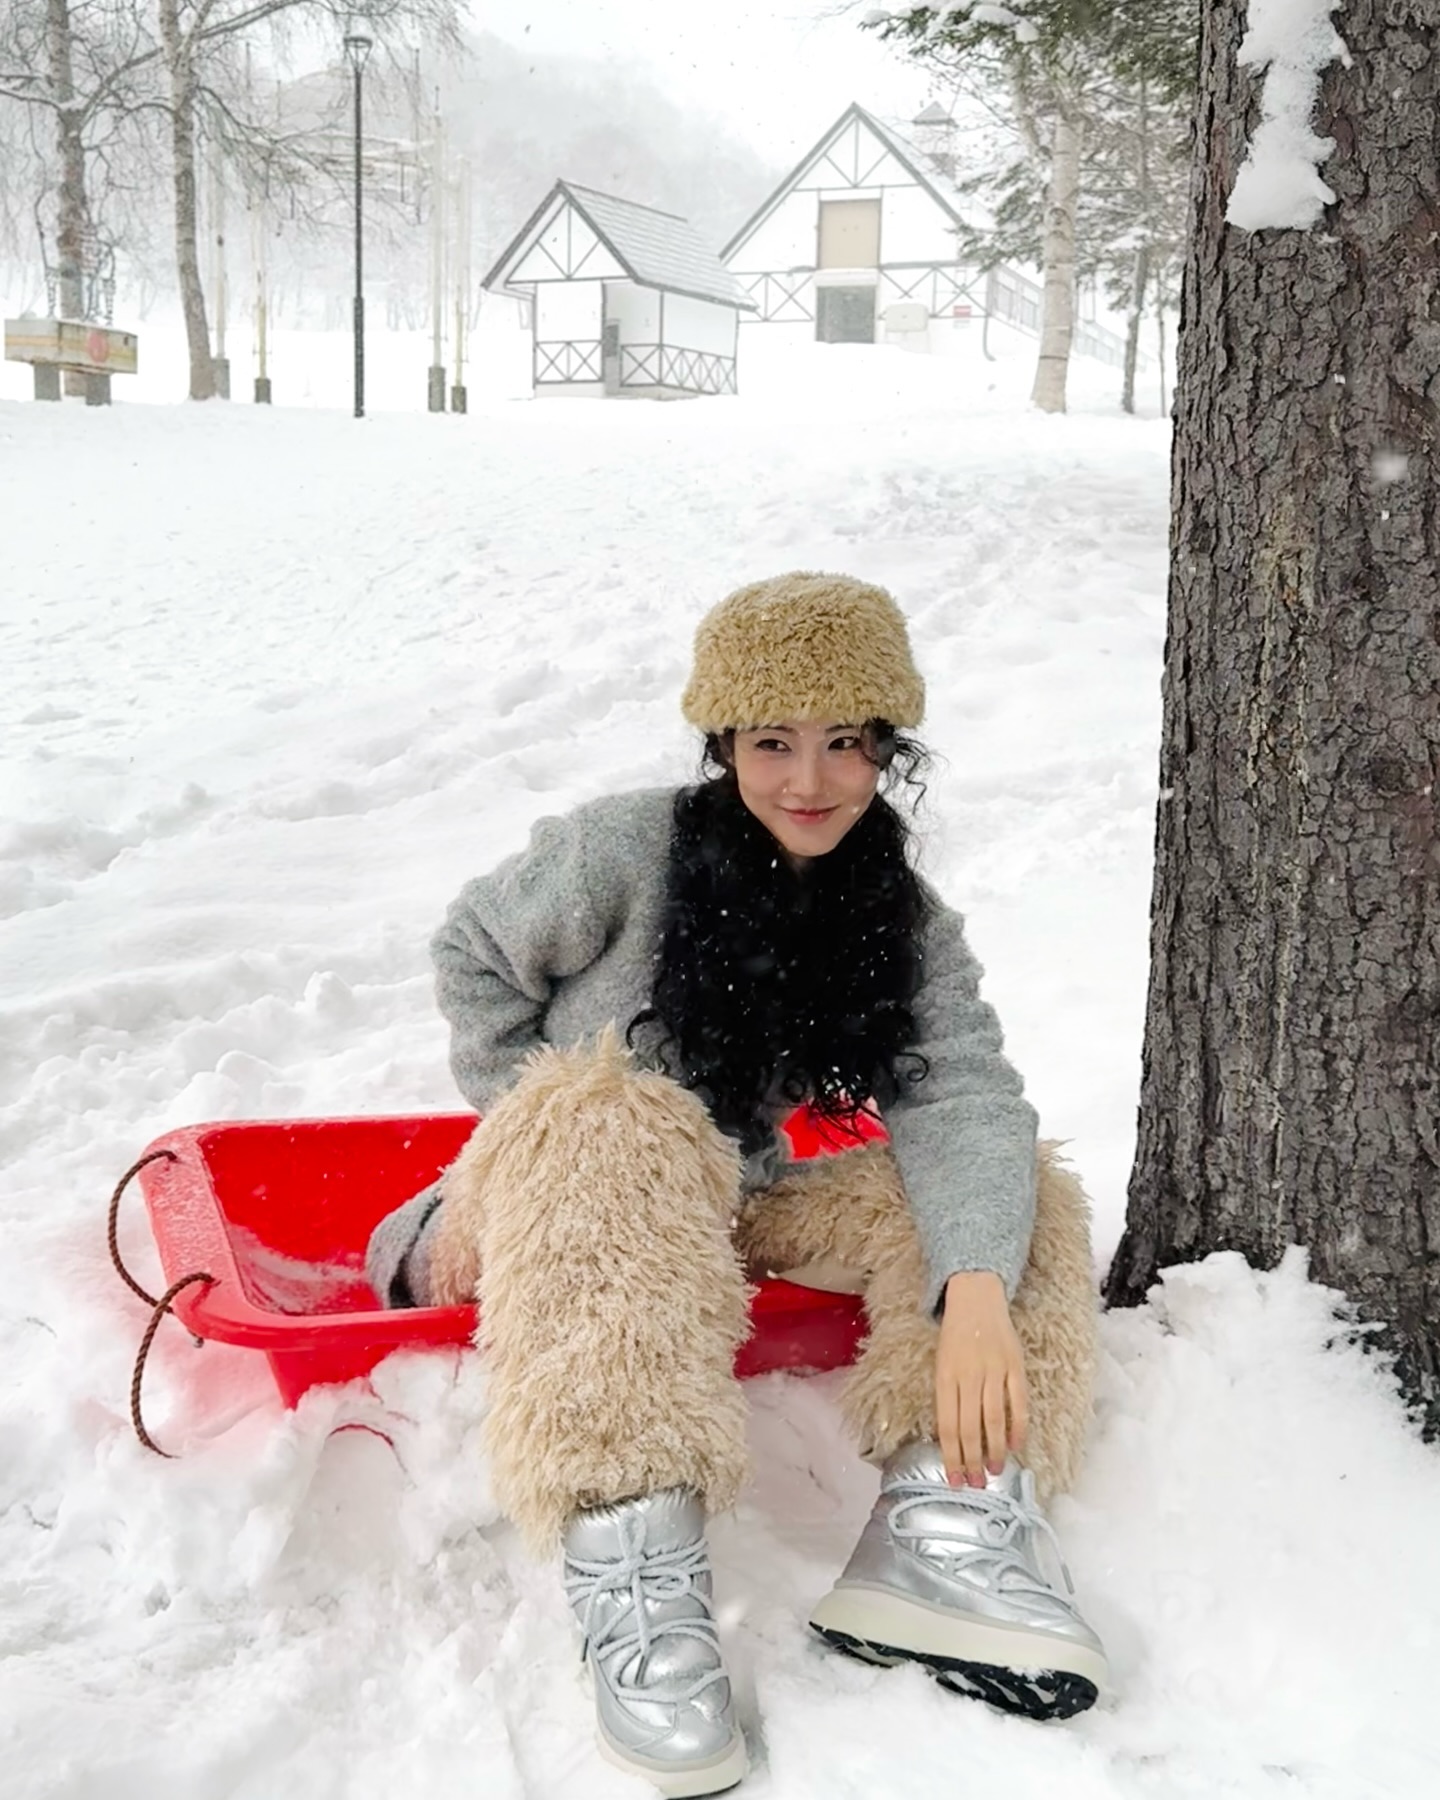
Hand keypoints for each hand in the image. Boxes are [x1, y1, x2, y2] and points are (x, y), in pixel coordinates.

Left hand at [935, 1270, 1027, 1487]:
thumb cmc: (955, 1335)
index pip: (947, 1426)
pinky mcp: (1014, 1365)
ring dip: (993, 1450)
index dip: (951, 1456)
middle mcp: (968, 1375)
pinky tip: (1014, 1445)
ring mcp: (993, 1370)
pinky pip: (1017, 1402)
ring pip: (993, 1419)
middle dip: (971, 1461)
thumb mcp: (941, 1363)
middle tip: (975, 1483)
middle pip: (970, 1427)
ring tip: (993, 1471)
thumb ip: (948, 1397)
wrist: (975, 1296)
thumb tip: (953, 1439)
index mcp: (945, 1376)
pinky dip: (1017, 1426)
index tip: (954, 1480)